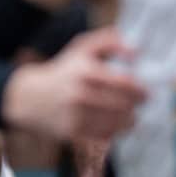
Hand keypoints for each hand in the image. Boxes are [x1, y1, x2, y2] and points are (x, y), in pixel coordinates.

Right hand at [2, 29, 146, 143]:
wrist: (29, 97)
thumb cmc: (63, 70)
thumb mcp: (81, 47)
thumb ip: (109, 41)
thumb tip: (136, 51)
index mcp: (86, 71)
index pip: (124, 84)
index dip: (140, 90)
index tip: (146, 93)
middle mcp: (81, 94)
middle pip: (123, 105)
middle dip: (136, 106)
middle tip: (140, 105)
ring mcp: (76, 115)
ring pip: (116, 123)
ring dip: (129, 121)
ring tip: (132, 117)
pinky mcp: (73, 132)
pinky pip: (103, 135)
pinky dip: (114, 132)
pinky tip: (115, 125)